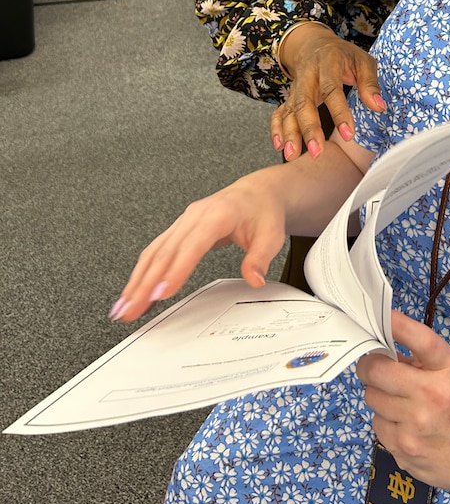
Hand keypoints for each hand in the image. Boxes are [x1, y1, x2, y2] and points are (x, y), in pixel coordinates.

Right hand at [109, 168, 285, 322]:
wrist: (256, 193)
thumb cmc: (262, 212)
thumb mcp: (271, 235)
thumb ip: (260, 258)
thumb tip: (254, 279)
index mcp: (217, 214)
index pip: (193, 245)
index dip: (175, 270)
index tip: (160, 293)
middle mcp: (194, 215)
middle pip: (165, 252)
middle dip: (145, 283)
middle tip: (130, 310)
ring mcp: (183, 221)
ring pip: (154, 252)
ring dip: (136, 280)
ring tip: (123, 307)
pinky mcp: (178, 229)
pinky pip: (156, 251)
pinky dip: (142, 272)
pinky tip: (133, 291)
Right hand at [271, 27, 384, 159]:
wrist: (315, 44)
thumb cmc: (342, 55)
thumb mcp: (362, 61)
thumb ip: (370, 83)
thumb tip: (379, 107)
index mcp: (328, 63)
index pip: (331, 89)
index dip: (339, 112)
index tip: (348, 135)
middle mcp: (307, 75)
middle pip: (304, 102)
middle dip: (309, 128)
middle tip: (316, 151)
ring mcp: (296, 87)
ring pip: (289, 110)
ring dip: (290, 133)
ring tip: (292, 155)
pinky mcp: (289, 96)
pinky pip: (279, 112)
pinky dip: (277, 129)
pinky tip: (280, 146)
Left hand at [356, 311, 449, 499]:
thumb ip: (419, 358)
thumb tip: (379, 345)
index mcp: (446, 369)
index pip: (420, 339)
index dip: (397, 325)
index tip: (382, 315)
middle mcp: (431, 395)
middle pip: (376, 370)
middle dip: (369, 365)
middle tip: (373, 366)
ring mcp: (415, 424)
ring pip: (371, 397)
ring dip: (379, 394)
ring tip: (398, 399)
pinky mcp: (403, 448)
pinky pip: (377, 424)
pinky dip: (385, 421)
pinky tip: (404, 424)